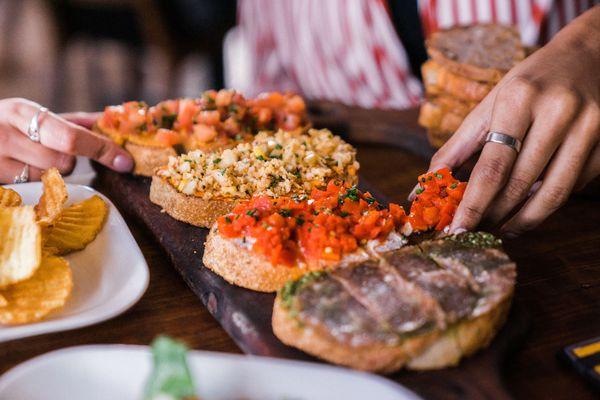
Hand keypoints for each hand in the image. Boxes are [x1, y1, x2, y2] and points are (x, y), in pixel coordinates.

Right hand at [0, 98, 132, 183]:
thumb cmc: (3, 127)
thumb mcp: (31, 116)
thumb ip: (71, 121)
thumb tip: (110, 119)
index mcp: (22, 112)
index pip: (71, 137)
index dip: (102, 150)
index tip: (125, 162)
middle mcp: (6, 134)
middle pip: (63, 162)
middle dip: (67, 162)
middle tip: (52, 154)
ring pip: (47, 180)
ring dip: (47, 175)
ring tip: (26, 161)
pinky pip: (29, 192)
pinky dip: (31, 186)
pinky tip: (16, 172)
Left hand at [423, 7, 599, 236]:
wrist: (590, 57)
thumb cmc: (529, 84)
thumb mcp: (488, 106)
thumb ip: (456, 148)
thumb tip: (424, 187)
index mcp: (520, 98)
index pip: (492, 166)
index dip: (473, 204)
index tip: (456, 229)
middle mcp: (559, 112)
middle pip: (520, 184)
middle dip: (493, 214)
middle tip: (474, 229)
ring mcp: (589, 129)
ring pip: (553, 194)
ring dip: (522, 220)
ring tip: (501, 228)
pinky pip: (573, 187)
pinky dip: (548, 202)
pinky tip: (530, 205)